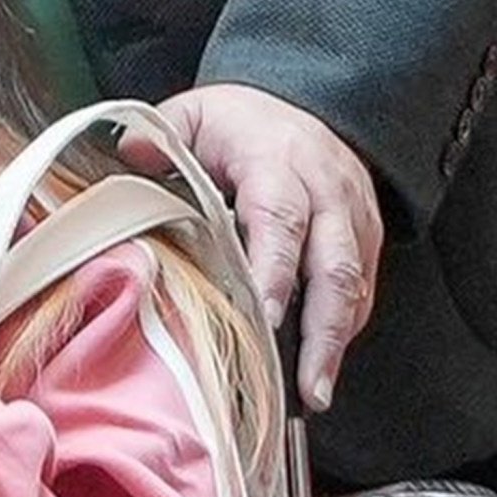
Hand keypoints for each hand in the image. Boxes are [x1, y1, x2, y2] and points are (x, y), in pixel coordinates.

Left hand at [148, 84, 383, 409]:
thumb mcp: (193, 114)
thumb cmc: (241, 122)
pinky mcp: (365, 236)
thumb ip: (161, 137)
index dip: (275, 270)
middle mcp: (325, 191)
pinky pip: (362, 288)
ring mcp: (352, 216)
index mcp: (278, 161)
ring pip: (354, 284)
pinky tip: (323, 366)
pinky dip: (344, 330)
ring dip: (336, 342)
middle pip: (333, 265)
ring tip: (315, 393)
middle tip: (306, 384)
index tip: (266, 316)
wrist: (301, 104)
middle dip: (322, 331)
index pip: (279, 219)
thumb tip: (131, 156)